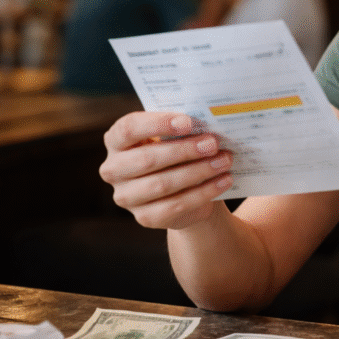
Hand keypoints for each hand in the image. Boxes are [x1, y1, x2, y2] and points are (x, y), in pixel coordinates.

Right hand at [100, 112, 234, 229]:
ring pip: (162, 184)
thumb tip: (207, 123)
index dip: (157, 124)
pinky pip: (176, 205)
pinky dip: (204, 192)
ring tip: (224, 160)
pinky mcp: (145, 217)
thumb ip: (182, 128)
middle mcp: (114, 170)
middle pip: (146, 159)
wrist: (187, 189)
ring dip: (198, 171)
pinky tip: (224, 180)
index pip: (128, 128)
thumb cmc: (178, 152)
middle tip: (213, 143)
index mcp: (117, 141)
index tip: (188, 122)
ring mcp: (126, 197)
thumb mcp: (176, 136)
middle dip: (184, 150)